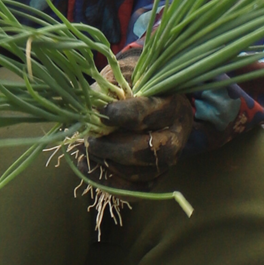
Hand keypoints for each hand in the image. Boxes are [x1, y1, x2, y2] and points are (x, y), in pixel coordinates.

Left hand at [80, 55, 192, 190]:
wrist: (151, 97)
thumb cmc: (134, 82)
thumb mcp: (123, 74)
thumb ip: (108, 89)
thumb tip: (87, 111)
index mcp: (174, 105)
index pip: (146, 115)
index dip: (119, 116)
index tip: (99, 113)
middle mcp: (178, 135)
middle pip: (147, 150)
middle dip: (112, 148)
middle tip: (89, 141)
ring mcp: (170, 159)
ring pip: (141, 173)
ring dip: (107, 166)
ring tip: (85, 153)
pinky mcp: (158, 175)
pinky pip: (136, 189)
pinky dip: (110, 183)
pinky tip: (89, 169)